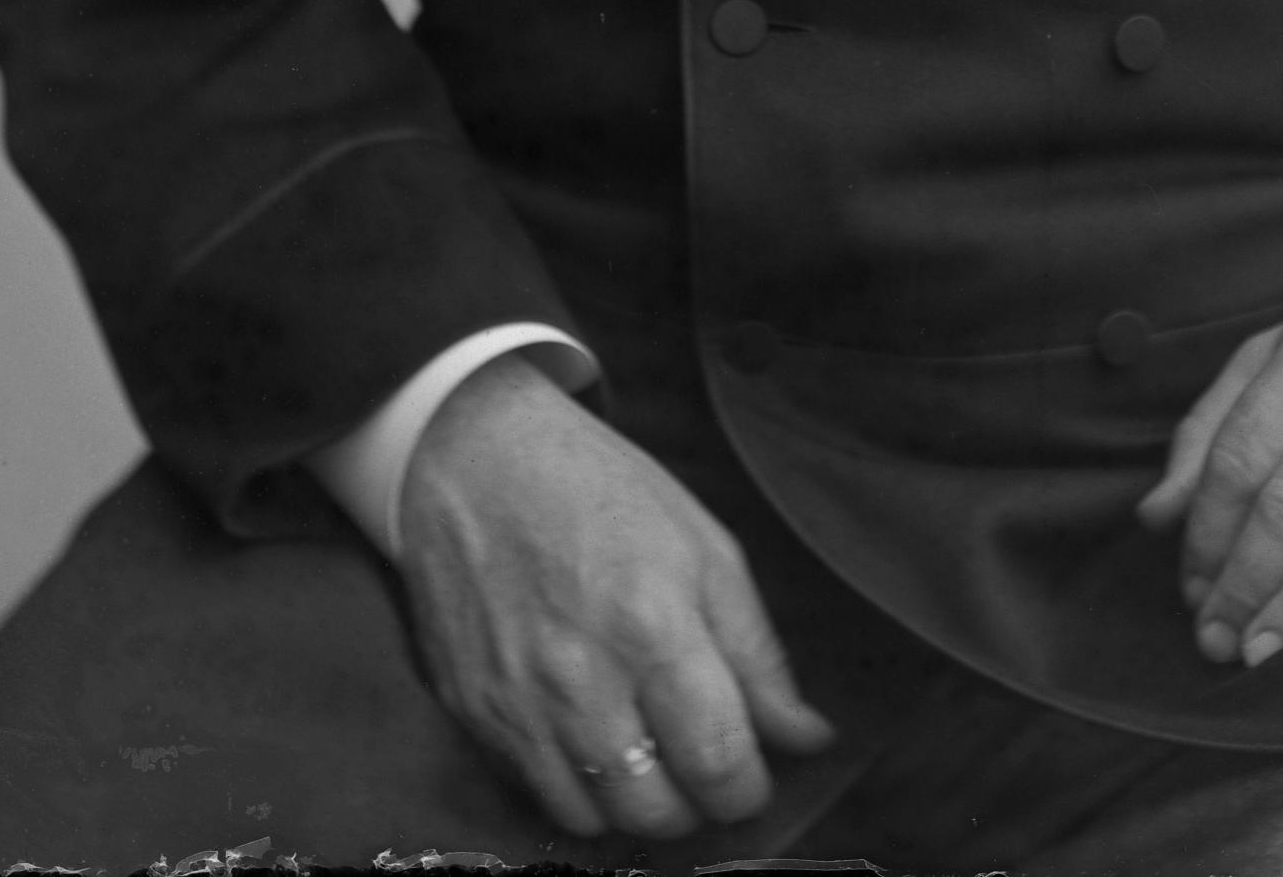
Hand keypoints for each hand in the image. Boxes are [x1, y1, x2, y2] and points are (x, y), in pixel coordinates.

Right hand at [389, 351, 834, 846]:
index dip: (749, 790)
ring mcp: (520, 708)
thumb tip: (808, 737)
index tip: (755, 777)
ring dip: (639, 806)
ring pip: (599, 822)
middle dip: (698, 804)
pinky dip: (581, 794)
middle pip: (659, 812)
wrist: (474, 460)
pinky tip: (596, 746)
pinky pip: (541, 801)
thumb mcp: (702, 546)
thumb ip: (757, 654)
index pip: (718, 764)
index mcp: (652, 627)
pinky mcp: (476, 719)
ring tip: (654, 758)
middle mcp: (581, 683)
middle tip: (704, 764)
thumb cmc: (600, 491)